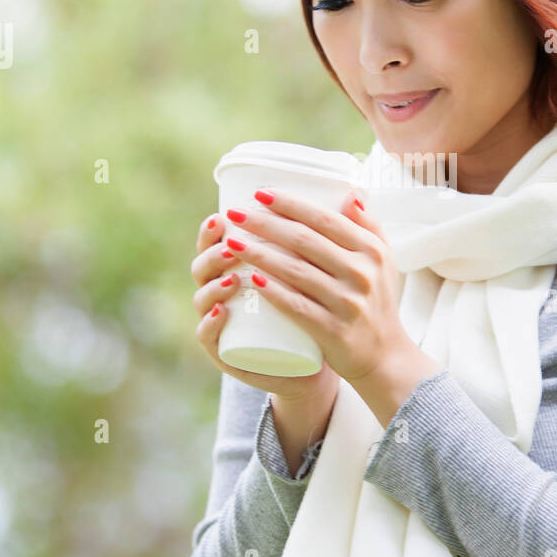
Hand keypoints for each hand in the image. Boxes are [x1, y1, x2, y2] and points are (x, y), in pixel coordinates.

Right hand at [191, 211, 339, 405]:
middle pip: (203, 266)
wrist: (318, 363)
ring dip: (213, 284)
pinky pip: (209, 338)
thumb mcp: (324, 271)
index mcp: (238, 267)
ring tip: (233, 277)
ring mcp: (223, 322)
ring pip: (202, 298)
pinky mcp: (227, 353)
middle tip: (231, 242)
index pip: (215, 243)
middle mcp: (224, 292)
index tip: (225, 213)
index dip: (213, 229)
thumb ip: (332, 235)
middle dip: (212, 252)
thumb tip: (355, 193)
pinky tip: (221, 312)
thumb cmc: (320, 309)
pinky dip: (211, 323)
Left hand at [220, 186, 410, 385]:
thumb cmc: (377, 300)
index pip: (325, 219)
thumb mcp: (384, 259)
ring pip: (295, 271)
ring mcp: (347, 303)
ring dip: (259, 254)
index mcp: (372, 250)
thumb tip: (349, 191)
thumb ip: (369, 224)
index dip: (290, 204)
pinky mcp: (333, 330)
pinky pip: (297, 306)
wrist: (384, 354)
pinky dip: (273, 291)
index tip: (261, 193)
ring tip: (233, 242)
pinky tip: (251, 279)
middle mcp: (362, 273)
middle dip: (265, 223)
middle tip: (236, 213)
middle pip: (304, 240)